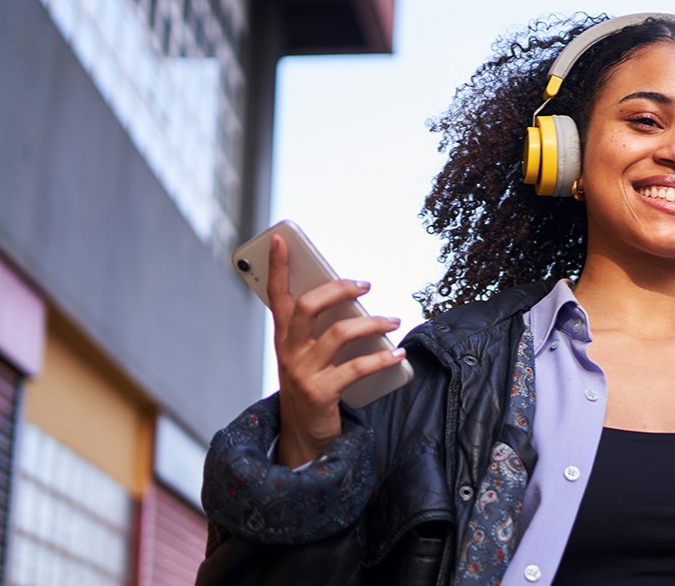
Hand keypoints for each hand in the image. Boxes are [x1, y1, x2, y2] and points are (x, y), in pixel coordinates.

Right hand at [267, 235, 406, 466]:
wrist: (303, 435)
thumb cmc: (311, 383)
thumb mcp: (306, 354)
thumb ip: (320, 327)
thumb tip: (353, 297)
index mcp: (283, 337)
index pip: (277, 295)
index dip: (277, 266)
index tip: (280, 239)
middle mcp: (288, 351)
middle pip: (308, 307)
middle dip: (338, 289)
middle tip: (364, 285)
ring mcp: (303, 372)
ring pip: (339, 334)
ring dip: (372, 323)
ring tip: (393, 321)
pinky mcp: (320, 393)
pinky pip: (356, 368)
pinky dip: (382, 358)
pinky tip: (398, 353)